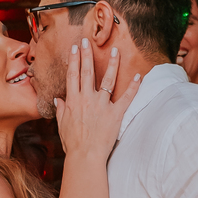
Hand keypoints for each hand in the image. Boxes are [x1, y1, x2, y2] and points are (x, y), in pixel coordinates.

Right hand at [53, 37, 138, 162]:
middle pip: (87, 72)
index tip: (74, 48)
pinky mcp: (115, 114)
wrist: (85, 156)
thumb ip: (61, 111)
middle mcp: (87, 99)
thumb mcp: (62, 126)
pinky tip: (139, 75)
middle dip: (86, 54)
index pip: (72, 75)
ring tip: (114, 50)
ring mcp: (102, 105)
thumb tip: (59, 100)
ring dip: (111, 64)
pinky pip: (126, 97)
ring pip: (107, 80)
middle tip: (87, 41)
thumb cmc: (73, 144)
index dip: (73, 60)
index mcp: (73, 101)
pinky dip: (134, 86)